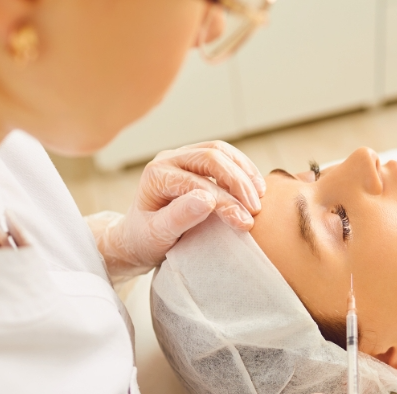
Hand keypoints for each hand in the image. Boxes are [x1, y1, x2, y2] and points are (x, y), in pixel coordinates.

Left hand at [91, 141, 264, 281]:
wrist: (137, 238)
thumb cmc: (145, 240)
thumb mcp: (157, 236)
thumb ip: (179, 217)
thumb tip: (208, 199)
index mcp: (156, 175)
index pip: (198, 182)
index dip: (225, 202)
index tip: (244, 223)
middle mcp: (168, 160)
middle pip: (211, 157)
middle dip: (238, 183)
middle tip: (255, 209)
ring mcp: (181, 157)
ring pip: (220, 151)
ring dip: (243, 171)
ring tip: (260, 196)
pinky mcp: (194, 162)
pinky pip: (223, 155)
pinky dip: (241, 168)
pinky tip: (255, 186)